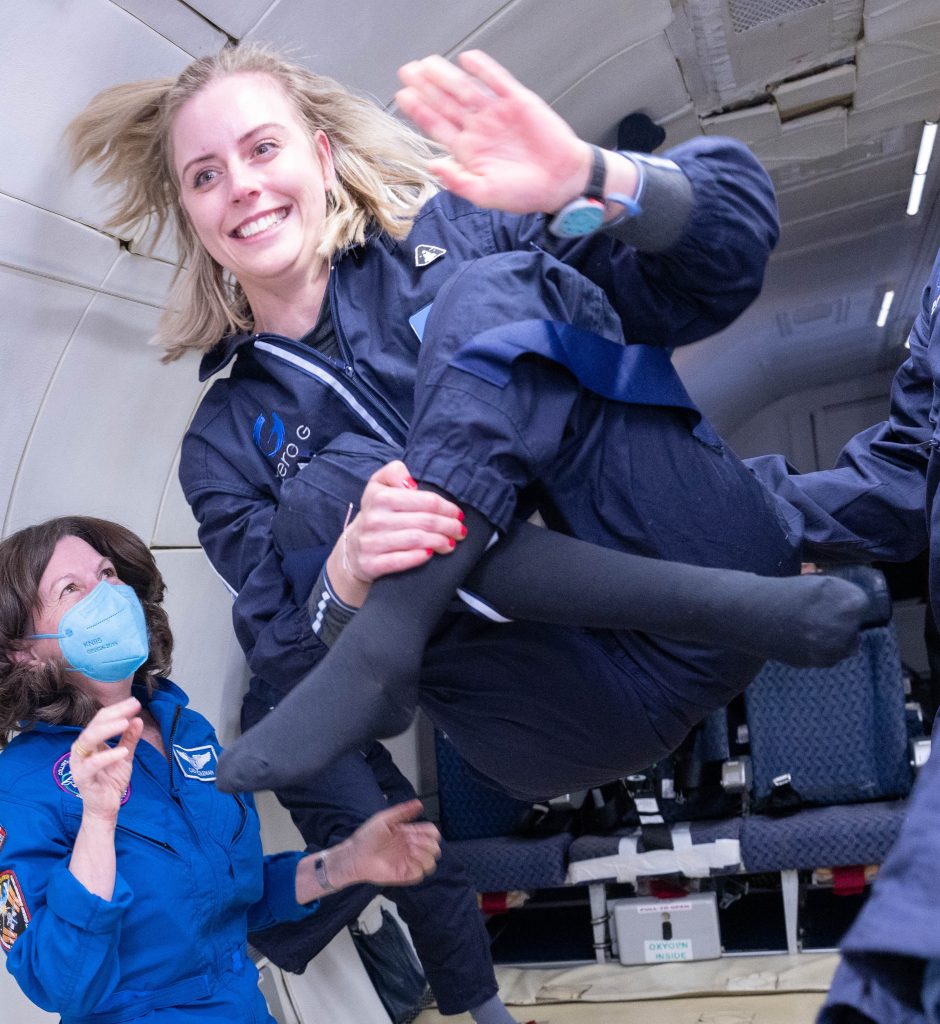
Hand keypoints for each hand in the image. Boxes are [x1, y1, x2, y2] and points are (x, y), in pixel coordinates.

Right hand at [69, 697, 142, 822]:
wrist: (105, 807)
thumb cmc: (110, 779)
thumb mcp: (125, 756)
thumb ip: (129, 738)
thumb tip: (137, 719)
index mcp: (90, 741)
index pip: (102, 719)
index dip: (118, 709)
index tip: (136, 702)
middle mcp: (82, 749)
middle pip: (94, 725)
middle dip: (114, 714)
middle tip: (133, 706)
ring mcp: (79, 763)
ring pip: (87, 740)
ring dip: (107, 730)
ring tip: (125, 723)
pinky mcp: (82, 778)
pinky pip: (92, 765)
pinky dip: (107, 756)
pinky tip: (123, 751)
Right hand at [327, 460, 465, 603]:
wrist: (353, 548)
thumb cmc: (376, 513)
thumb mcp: (379, 484)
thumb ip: (395, 472)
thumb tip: (412, 482)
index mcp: (380, 496)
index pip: (425, 501)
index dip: (447, 508)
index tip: (458, 514)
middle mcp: (374, 519)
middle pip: (425, 521)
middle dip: (449, 526)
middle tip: (460, 531)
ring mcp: (371, 542)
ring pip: (416, 540)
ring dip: (440, 541)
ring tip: (451, 543)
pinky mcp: (370, 563)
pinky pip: (399, 561)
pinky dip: (418, 558)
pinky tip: (430, 554)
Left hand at [342, 800, 441, 886]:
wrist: (355, 855)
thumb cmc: (367, 837)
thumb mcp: (385, 819)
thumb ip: (402, 811)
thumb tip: (420, 803)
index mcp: (409, 834)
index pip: (432, 833)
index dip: (430, 832)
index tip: (417, 831)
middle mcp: (411, 848)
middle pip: (435, 848)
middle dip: (428, 843)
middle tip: (412, 841)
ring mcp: (408, 862)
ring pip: (431, 862)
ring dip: (425, 855)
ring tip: (411, 850)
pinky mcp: (403, 875)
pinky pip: (420, 874)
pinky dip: (419, 866)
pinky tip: (409, 858)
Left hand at [396, 50, 592, 213]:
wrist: (561, 182)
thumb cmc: (525, 193)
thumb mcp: (485, 195)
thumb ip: (457, 181)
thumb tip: (433, 167)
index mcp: (469, 150)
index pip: (437, 126)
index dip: (420, 110)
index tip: (403, 95)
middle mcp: (480, 128)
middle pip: (446, 102)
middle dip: (426, 87)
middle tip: (407, 71)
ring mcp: (497, 113)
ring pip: (466, 89)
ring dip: (447, 76)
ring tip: (428, 63)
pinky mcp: (518, 102)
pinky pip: (497, 81)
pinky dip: (483, 69)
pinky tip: (467, 59)